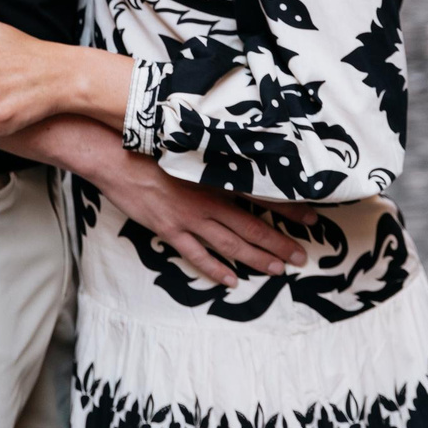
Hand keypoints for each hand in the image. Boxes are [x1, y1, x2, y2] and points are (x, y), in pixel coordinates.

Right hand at [90, 153, 315, 287]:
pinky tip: (231, 280)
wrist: (115, 156)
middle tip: (300, 257)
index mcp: (216, 176)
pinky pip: (197, 255)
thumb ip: (215, 157)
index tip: (312, 218)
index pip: (261, 194)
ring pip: (230, 244)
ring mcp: (189, 217)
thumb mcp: (190, 147)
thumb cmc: (152, 147)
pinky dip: (215, 269)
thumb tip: (240, 159)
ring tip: (277, 270)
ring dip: (256, 258)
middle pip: (251, 225)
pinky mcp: (170, 230)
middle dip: (279, 243)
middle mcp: (208, 199)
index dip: (288, 208)